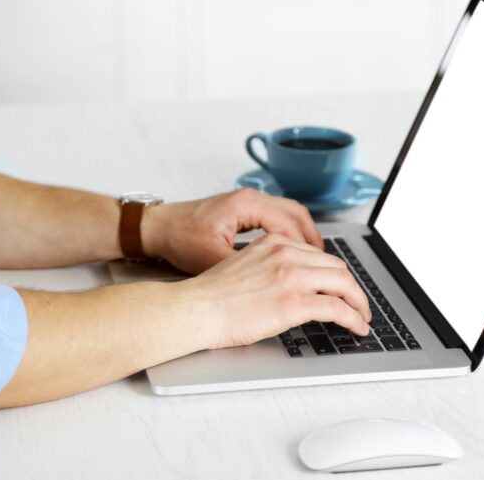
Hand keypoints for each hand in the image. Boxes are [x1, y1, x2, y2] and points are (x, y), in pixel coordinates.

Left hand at [142, 188, 322, 273]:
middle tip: (328, 267)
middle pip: (298, 215)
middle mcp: (252, 198)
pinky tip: (294, 253)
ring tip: (317, 262)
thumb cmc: (178, 239)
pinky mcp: (244, 210)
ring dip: (306, 237)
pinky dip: (292, 234)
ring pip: (291, 214)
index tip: (319, 270)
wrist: (156, 227)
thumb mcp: (211, 258)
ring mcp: (249, 202)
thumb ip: (244, 267)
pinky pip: (279, 218)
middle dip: (315, 242)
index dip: (308, 249)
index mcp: (246, 205)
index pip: (291, 224)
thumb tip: (269, 284)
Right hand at [175, 233, 370, 349]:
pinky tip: (357, 326)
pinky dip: (353, 318)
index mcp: (275, 242)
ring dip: (359, 303)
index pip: (319, 255)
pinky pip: (337, 308)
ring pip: (343, 284)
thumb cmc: (213, 296)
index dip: (336, 273)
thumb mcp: (247, 266)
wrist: (196, 309)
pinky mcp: (295, 302)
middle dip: (353, 287)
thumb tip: (294, 284)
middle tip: (358, 303)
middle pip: (337, 267)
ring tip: (362, 317)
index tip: (342, 286)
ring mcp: (293, 276)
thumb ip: (273, 267)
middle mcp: (287, 253)